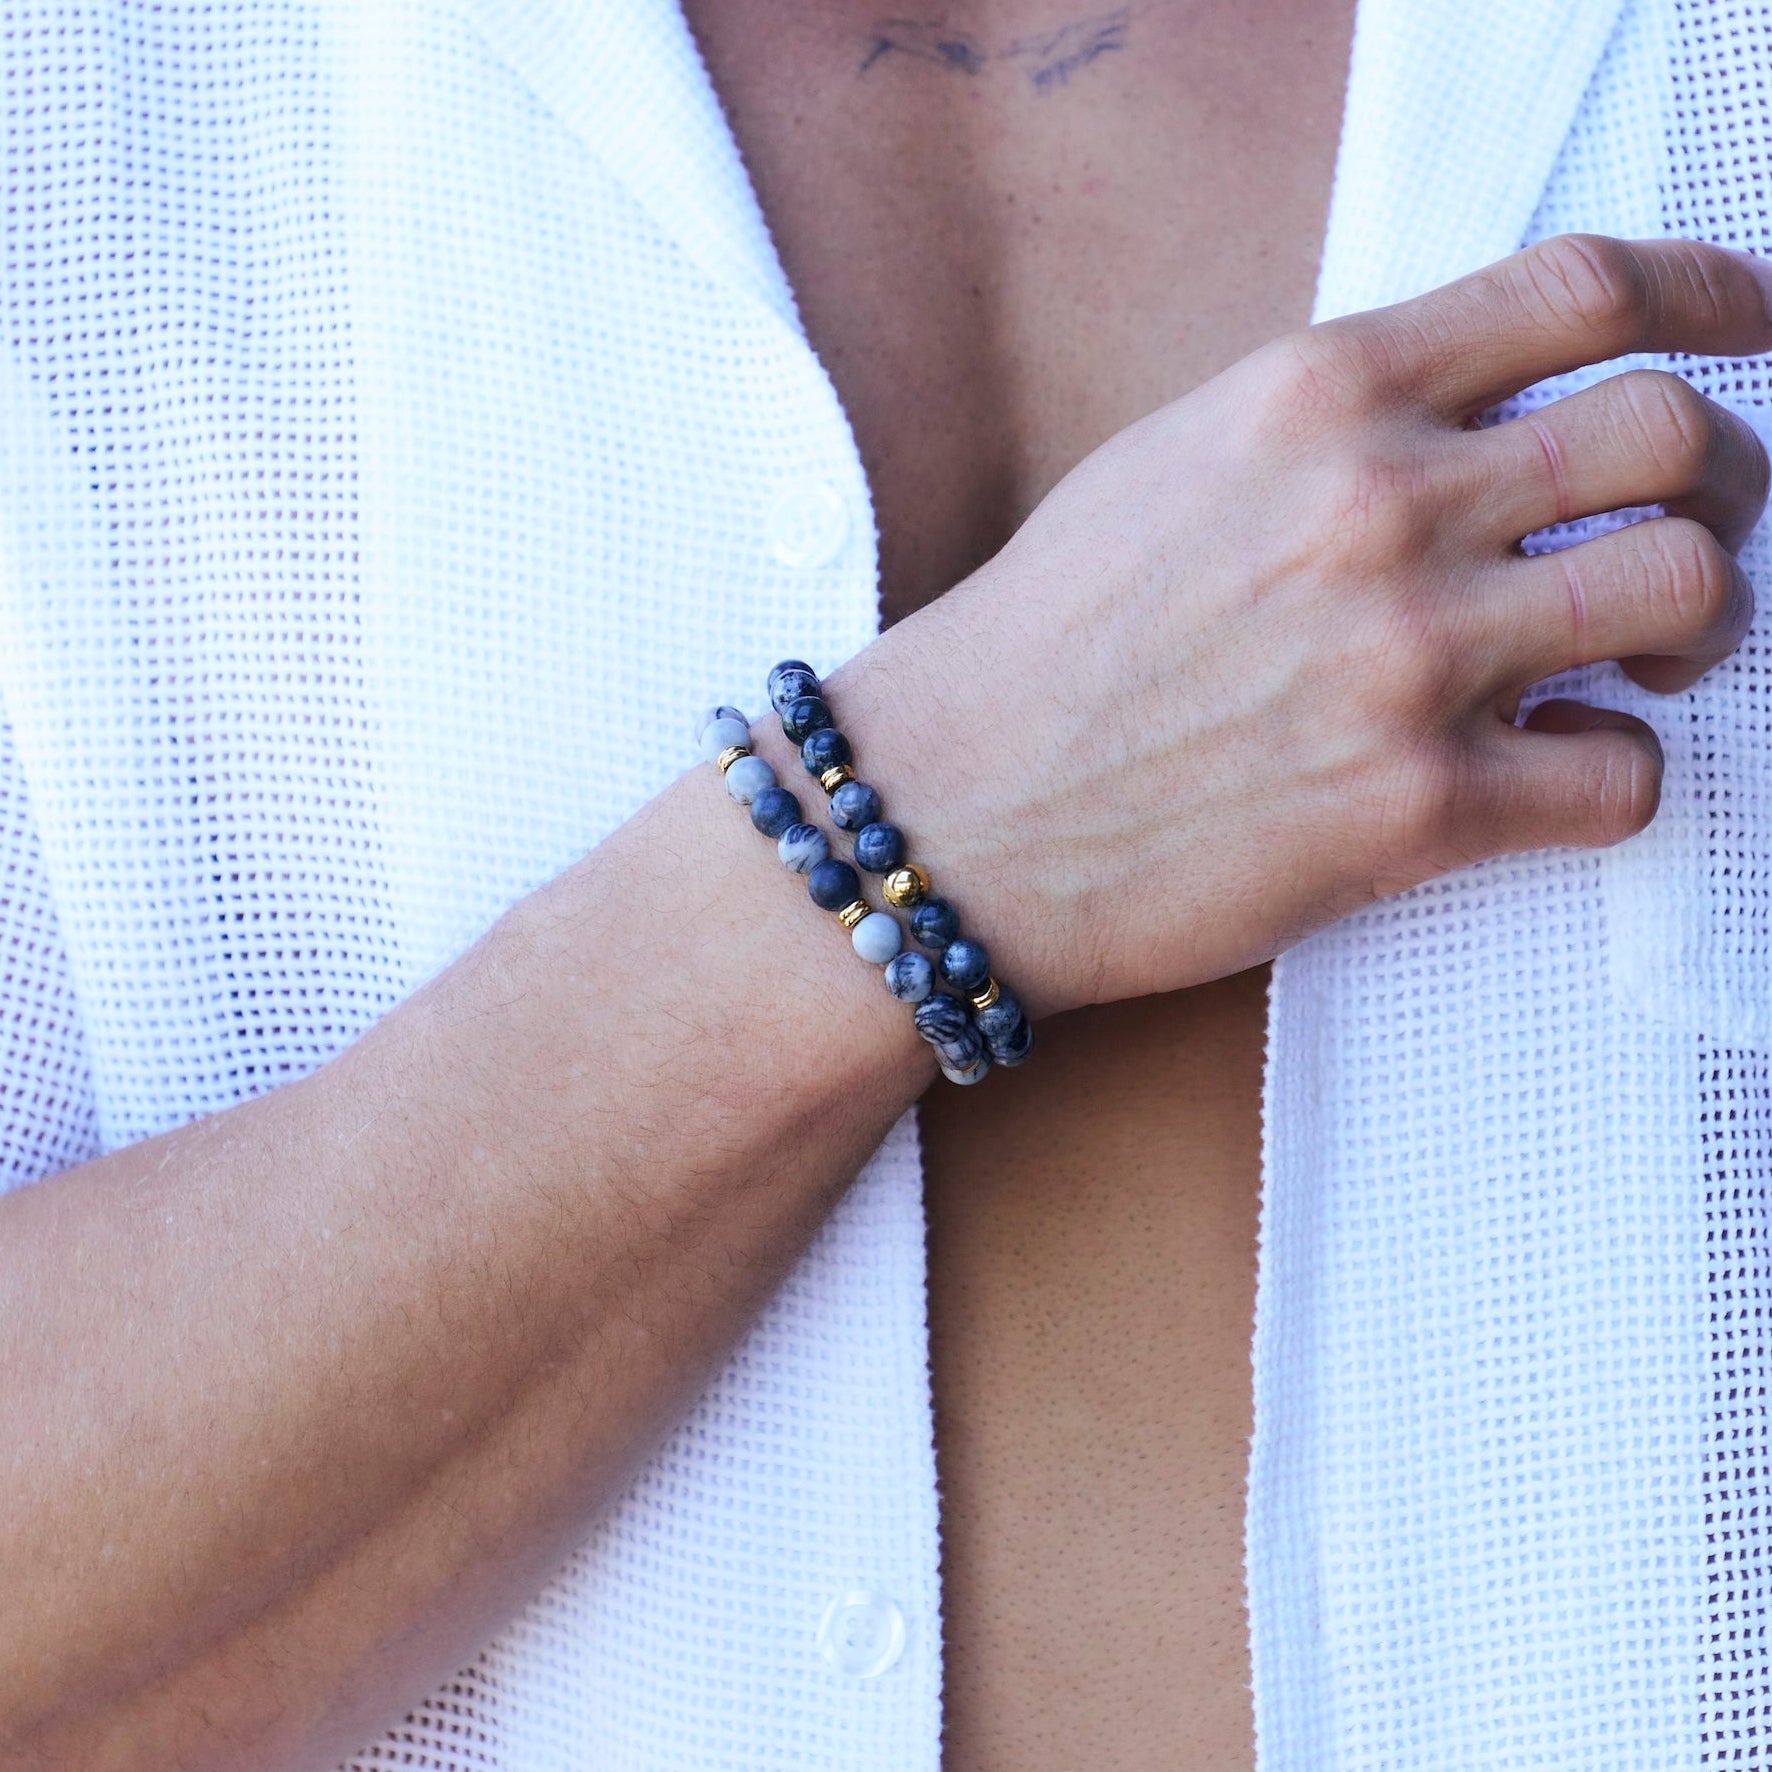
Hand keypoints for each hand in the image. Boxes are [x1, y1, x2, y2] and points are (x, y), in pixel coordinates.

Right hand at [821, 234, 1771, 1015]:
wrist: (948, 814)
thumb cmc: (1039, 651)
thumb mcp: (1173, 464)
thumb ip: (1333, 423)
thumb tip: (1475, 425)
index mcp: (1312, 394)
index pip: (1578, 290)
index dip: (1708, 291)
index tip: (1750, 319)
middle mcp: (1375, 506)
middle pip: (1674, 432)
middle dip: (1725, 479)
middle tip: (1692, 531)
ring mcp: (1405, 658)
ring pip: (1689, 589)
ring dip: (1700, 625)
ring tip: (1641, 660)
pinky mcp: (1413, 808)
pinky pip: (1624, 775)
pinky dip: (1619, 773)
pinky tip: (1553, 771)